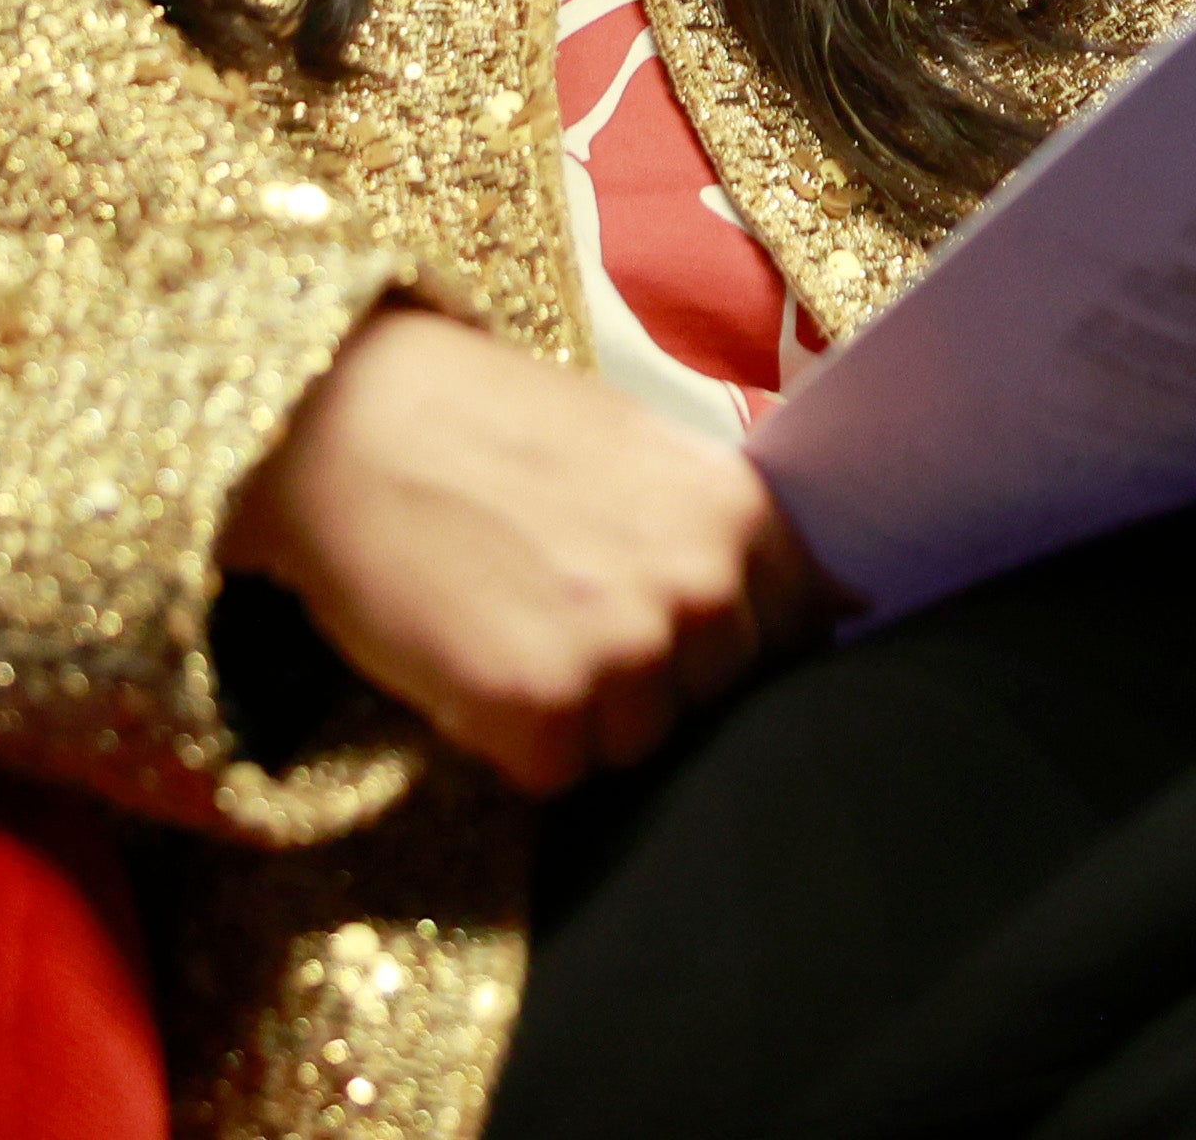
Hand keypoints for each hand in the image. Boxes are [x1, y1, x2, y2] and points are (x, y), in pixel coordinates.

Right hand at [217, 305, 828, 793]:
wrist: (346, 422)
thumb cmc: (486, 427)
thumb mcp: (639, 450)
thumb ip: (730, 534)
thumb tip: (850, 611)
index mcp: (738, 515)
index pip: (791, 634)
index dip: (717, 636)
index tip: (655, 612)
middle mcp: (703, 588)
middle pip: (712, 700)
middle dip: (647, 677)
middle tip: (555, 603)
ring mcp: (627, 655)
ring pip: (634, 745)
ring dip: (576, 713)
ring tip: (506, 621)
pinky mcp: (544, 712)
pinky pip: (554, 774)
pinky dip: (508, 739)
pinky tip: (468, 656)